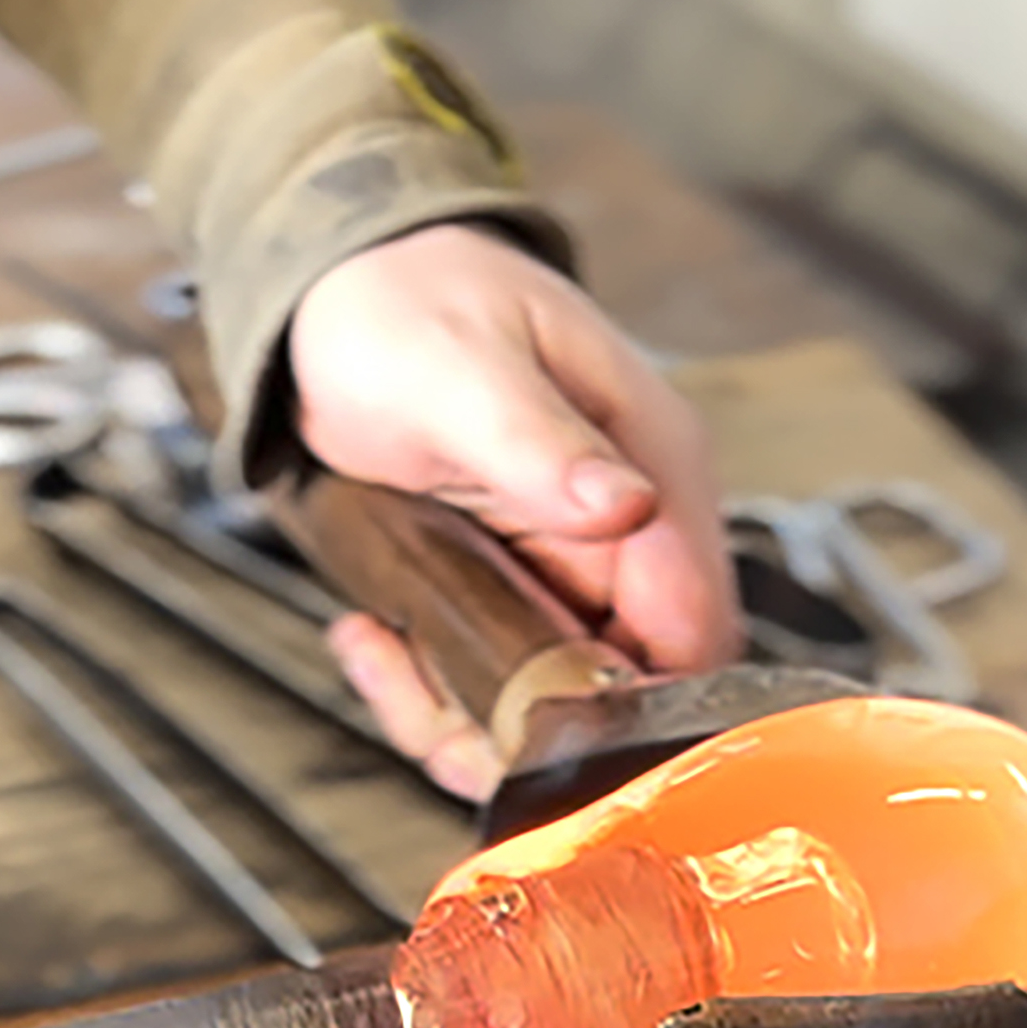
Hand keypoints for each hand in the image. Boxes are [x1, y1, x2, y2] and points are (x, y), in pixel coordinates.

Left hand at [287, 224, 743, 799]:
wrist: (334, 302)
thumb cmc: (405, 308)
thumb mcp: (460, 372)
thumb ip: (541, 446)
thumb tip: (628, 505)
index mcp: (654, 468)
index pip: (692, 627)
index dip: (628, 700)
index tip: (540, 721)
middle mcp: (630, 531)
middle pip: (623, 690)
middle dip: (526, 725)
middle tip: (428, 696)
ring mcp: (573, 570)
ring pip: (555, 707)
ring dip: (461, 714)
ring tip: (381, 650)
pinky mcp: (519, 595)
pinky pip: (498, 686)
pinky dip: (429, 690)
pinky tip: (374, 637)